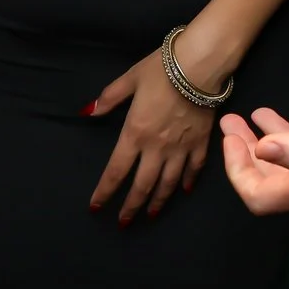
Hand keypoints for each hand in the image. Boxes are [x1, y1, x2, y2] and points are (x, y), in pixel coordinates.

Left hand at [86, 52, 213, 224]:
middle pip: (142, 185)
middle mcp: (157, 148)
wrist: (200, 66)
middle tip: (123, 222)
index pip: (115, 171)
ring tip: (150, 214)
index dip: (105, 192)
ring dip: (157, 201)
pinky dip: (188, 181)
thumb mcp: (129, 79)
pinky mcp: (201, 143)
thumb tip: (88, 112)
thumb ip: (109, 98)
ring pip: (168, 183)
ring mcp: (181, 148)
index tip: (96, 207)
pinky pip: (194, 168)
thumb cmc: (161, 69)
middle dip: (131, 206)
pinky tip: (183, 191)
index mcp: (135, 133)